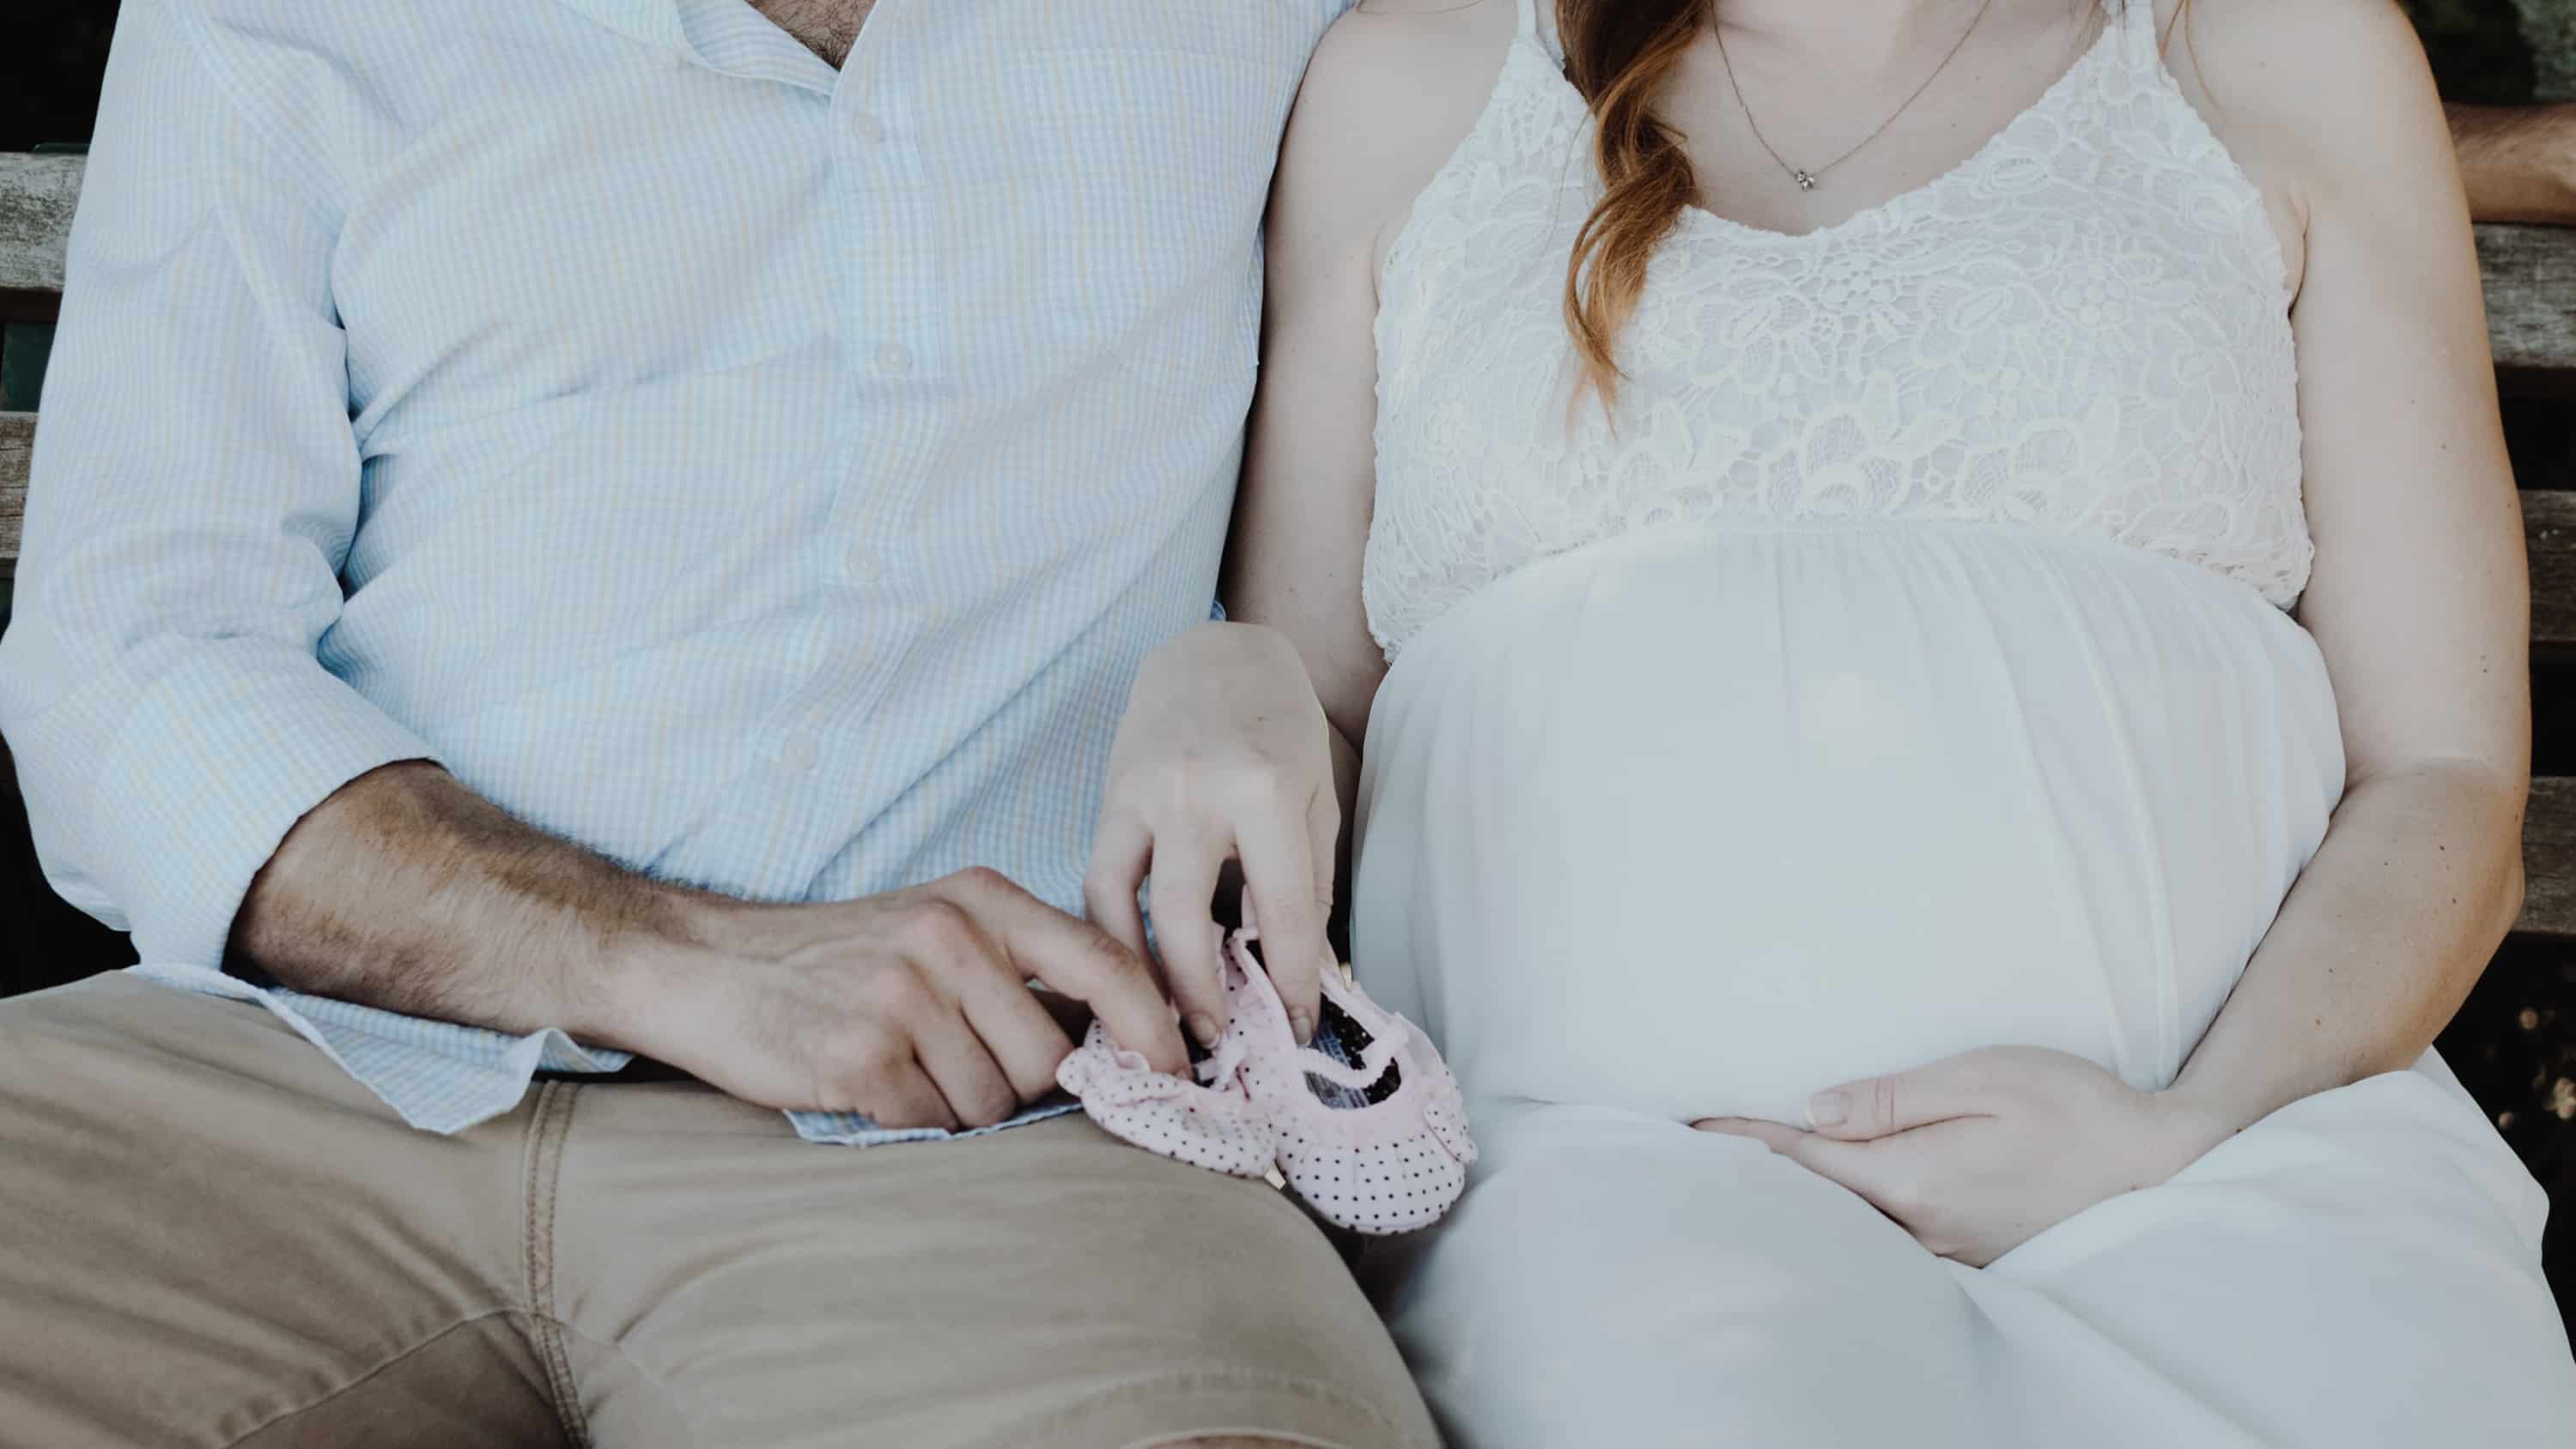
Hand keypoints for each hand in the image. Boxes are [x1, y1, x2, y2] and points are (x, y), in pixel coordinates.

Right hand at [636, 867, 1187, 1129]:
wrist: (705, 966)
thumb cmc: (835, 959)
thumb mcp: (936, 927)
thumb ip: (1020, 966)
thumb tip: (1121, 1036)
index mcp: (981, 899)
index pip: (1105, 962)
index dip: (1152, 1027)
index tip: (1175, 1069)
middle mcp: (949, 937)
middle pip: (1049, 1058)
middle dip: (1019, 1086)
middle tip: (958, 1065)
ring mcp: (902, 995)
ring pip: (992, 1101)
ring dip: (958, 1106)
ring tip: (904, 1065)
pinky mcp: (858, 1054)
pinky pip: (932, 1121)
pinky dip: (910, 1118)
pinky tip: (870, 1082)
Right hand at [1085, 622, 1339, 1048]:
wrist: (1215, 654)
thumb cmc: (1280, 728)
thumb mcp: (1316, 798)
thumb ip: (1307, 883)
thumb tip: (1298, 972)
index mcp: (1266, 791)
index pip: (1283, 914)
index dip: (1294, 982)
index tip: (1299, 1031)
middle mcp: (1197, 792)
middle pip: (1192, 924)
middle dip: (1206, 999)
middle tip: (1220, 1046)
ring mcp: (1143, 794)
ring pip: (1126, 908)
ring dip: (1144, 977)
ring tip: (1163, 1024)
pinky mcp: (1108, 797)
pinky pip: (1097, 880)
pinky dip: (1111, 932)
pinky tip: (1129, 968)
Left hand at [1694, 1046, 2235, 1265]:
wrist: (2160, 1165)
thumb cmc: (2077, 1107)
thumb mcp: (1985, 1077)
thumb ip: (1895, 1097)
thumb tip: (1816, 1107)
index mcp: (1915, 1178)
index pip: (1806, 1160)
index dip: (1743, 1140)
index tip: (1689, 1127)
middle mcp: (1921, 1227)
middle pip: (1818, 1203)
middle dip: (1755, 1175)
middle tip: (1694, 1151)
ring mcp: (1947, 1249)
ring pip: (1851, 1226)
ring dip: (1800, 1199)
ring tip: (1745, 1173)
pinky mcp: (1970, 1253)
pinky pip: (1889, 1238)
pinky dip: (1847, 1217)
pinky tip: (1833, 1200)